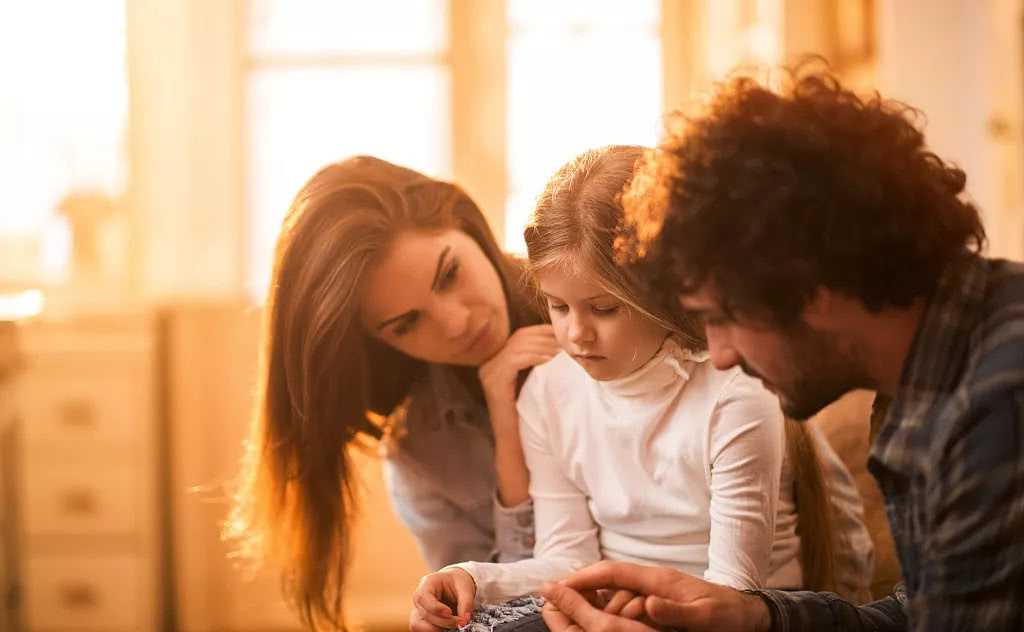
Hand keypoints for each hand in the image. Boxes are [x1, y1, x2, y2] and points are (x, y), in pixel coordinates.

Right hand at [411, 567, 475, 630]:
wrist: (456, 583)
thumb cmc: (458, 581)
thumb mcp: (465, 587)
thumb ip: (466, 603)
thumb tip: (466, 619)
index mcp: (427, 583)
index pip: (423, 597)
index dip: (435, 608)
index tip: (449, 612)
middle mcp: (420, 598)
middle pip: (426, 614)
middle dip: (444, 621)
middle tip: (461, 622)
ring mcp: (419, 610)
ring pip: (421, 625)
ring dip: (438, 628)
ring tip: (455, 625)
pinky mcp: (423, 620)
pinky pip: (423, 629)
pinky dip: (437, 630)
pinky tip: (448, 627)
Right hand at [478, 324, 558, 407]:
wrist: (514, 442)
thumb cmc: (527, 414)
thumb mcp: (531, 383)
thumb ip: (535, 363)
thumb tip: (558, 344)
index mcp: (495, 361)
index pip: (520, 335)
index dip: (542, 331)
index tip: (563, 334)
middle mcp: (488, 364)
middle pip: (519, 338)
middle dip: (545, 337)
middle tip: (565, 343)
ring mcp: (489, 373)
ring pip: (518, 346)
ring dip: (543, 346)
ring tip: (561, 351)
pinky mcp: (494, 382)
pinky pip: (515, 360)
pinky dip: (534, 357)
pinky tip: (549, 360)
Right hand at [545, 561, 771, 631]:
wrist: (749, 615)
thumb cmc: (728, 616)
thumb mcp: (704, 617)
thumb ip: (675, 611)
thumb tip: (646, 603)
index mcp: (659, 579)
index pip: (613, 572)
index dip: (584, 577)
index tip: (559, 583)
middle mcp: (653, 580)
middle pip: (607, 580)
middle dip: (580, 585)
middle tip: (553, 595)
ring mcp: (655, 589)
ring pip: (615, 591)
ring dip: (593, 596)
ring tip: (568, 605)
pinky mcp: (659, 599)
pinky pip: (626, 599)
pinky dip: (609, 604)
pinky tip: (600, 613)